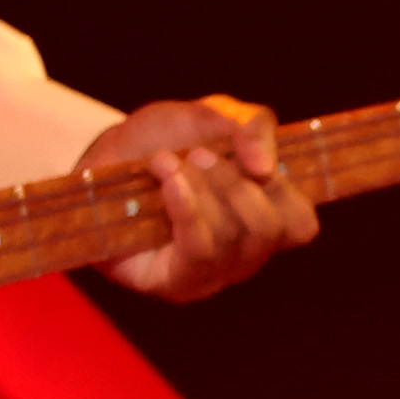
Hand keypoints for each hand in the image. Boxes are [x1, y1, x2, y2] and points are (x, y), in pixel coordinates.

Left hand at [82, 96, 317, 299]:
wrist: (98, 158)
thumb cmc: (160, 140)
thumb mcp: (210, 114)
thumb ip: (252, 125)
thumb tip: (266, 165)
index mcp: (263, 218)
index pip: (301, 225)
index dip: (287, 191)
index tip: (255, 159)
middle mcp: (243, 254)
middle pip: (271, 230)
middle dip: (235, 183)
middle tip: (202, 154)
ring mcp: (211, 274)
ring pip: (234, 237)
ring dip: (203, 189)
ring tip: (167, 162)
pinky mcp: (176, 284)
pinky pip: (199, 251)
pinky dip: (187, 208)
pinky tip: (168, 181)